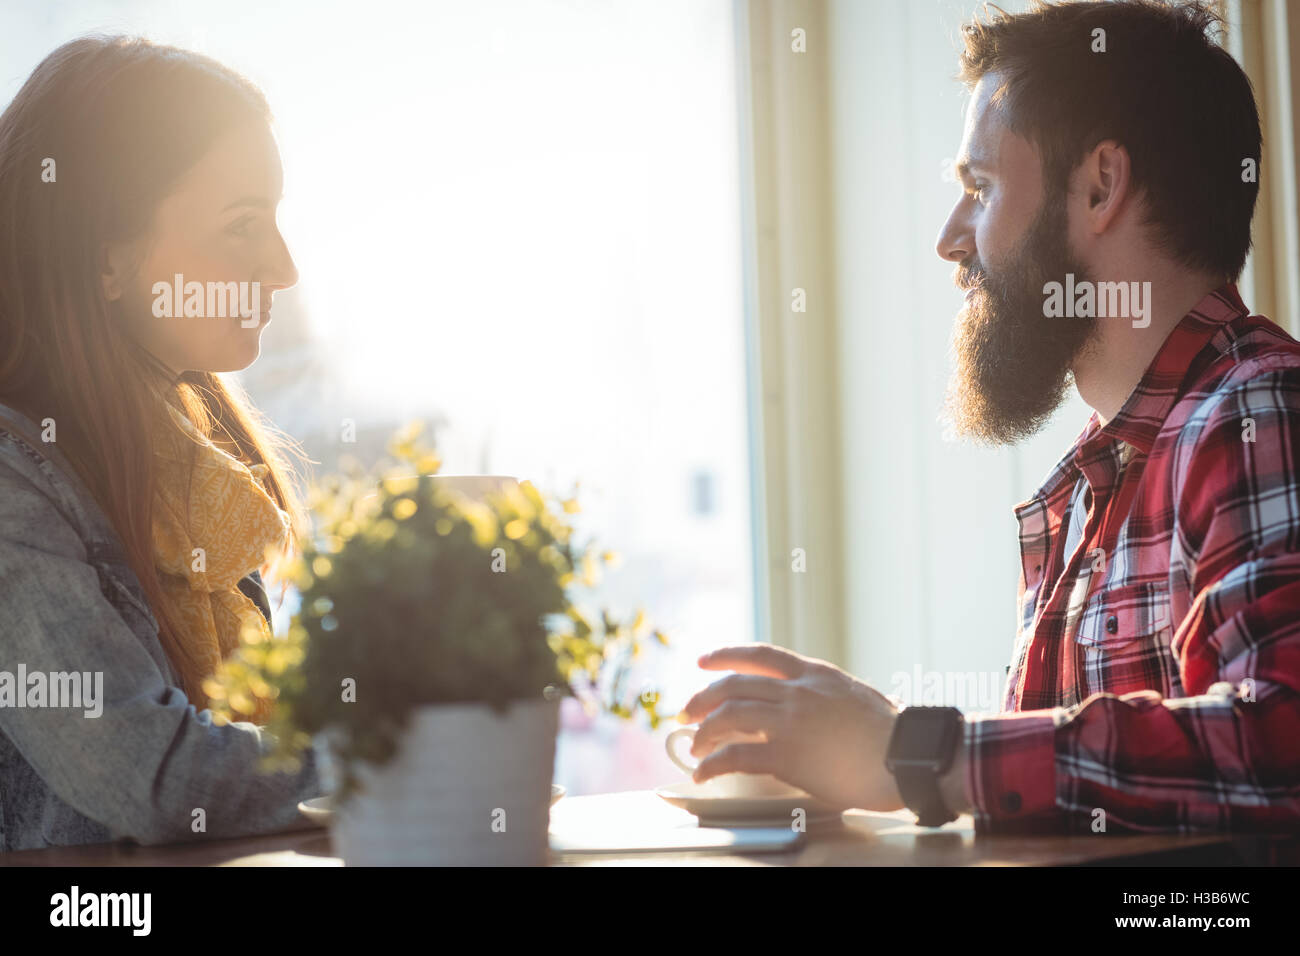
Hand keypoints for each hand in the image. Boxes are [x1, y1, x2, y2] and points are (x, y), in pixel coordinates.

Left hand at [677, 644, 904, 811]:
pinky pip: (737, 754)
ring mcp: (790, 721)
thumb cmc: (893, 732)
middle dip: (702, 697)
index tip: (704, 661)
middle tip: (686, 712)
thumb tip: (820, 702)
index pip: (759, 654)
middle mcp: (797, 691)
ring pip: (729, 715)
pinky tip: (705, 772)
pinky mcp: (788, 754)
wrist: (906, 755)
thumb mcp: (857, 696)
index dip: (725, 655)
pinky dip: (714, 763)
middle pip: (734, 684)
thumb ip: (829, 694)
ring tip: (695, 746)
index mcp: (814, 673)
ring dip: (704, 731)